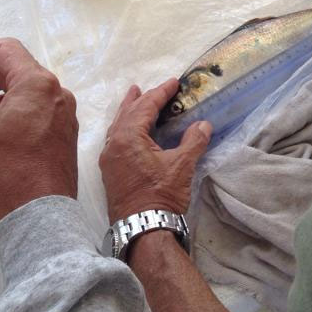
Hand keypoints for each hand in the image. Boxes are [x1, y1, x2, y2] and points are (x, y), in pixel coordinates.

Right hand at [0, 38, 77, 221]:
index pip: (6, 49)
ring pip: (19, 98)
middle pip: (13, 72)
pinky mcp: (61, 136)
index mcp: (38, 84)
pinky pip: (30, 116)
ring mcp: (62, 116)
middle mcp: (56, 94)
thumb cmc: (5, 170)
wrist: (40, 216)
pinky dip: (4, 121)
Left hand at [100, 79, 211, 223]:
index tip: (174, 82)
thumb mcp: (182, 166)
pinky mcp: (109, 171)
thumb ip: (194, 140)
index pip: (145, 107)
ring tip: (134, 99)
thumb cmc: (161, 195)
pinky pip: (115, 139)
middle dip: (141, 99)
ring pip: (118, 126)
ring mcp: (108, 158)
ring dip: (129, 111)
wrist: (142, 229)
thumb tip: (203, 124)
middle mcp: (113, 144)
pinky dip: (124, 128)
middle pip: (127, 113)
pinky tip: (130, 131)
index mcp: (128, 137)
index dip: (161, 93)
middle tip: (150, 88)